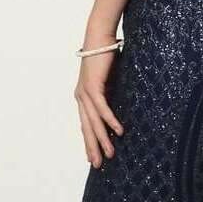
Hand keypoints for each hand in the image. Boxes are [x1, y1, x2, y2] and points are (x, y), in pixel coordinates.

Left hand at [75, 44, 124, 166]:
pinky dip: (110, 120)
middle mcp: (81, 97)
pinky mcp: (93, 86)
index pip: (86, 124)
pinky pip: (102, 107)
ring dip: (103, 138)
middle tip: (97, 164)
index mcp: (84, 97)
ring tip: (110, 153)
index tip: (93, 157)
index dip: (90, 141)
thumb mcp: (110, 81)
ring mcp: (85, 92)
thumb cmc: (106, 56)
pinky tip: (118, 131)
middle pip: (87, 127)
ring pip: (94, 121)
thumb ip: (112, 95)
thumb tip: (121, 107)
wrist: (100, 37)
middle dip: (92, 147)